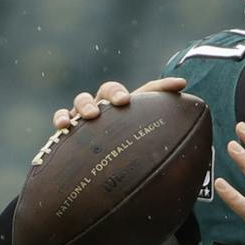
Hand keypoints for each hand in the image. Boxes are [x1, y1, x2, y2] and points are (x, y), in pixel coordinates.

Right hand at [51, 76, 187, 129]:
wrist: (106, 162)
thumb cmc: (130, 139)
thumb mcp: (147, 121)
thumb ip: (163, 100)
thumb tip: (183, 82)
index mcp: (119, 104)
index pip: (120, 90)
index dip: (121, 92)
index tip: (127, 101)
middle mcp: (101, 106)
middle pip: (100, 92)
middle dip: (105, 96)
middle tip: (112, 106)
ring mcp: (82, 117)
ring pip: (79, 102)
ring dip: (84, 106)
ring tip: (89, 116)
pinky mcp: (67, 130)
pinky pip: (61, 118)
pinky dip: (60, 118)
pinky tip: (63, 126)